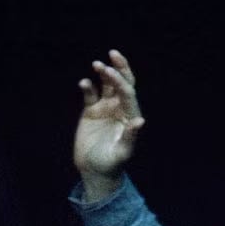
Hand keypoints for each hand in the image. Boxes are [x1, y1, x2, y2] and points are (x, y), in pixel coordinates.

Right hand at [73, 50, 144, 201]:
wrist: (94, 171)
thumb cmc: (111, 165)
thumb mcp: (121, 153)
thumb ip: (130, 137)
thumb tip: (140, 121)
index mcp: (130, 116)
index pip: (127, 93)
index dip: (120, 81)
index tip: (110, 72)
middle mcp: (119, 109)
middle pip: (122, 83)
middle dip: (119, 68)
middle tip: (112, 54)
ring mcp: (105, 109)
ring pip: (106, 85)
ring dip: (103, 73)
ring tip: (96, 64)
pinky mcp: (91, 111)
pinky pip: (90, 94)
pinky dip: (87, 87)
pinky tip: (84, 83)